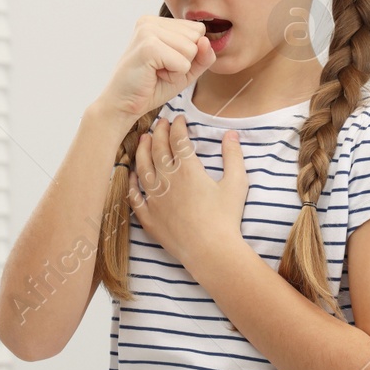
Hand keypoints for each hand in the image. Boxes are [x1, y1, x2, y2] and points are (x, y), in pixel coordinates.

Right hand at [94, 14, 214, 124]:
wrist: (124, 103)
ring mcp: (148, 31)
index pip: (198, 30)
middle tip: (161, 69)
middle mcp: (151, 21)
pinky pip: (183, 63)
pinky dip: (174, 75)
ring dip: (179, 69)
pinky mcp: (148, 47)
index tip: (167, 62)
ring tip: (157, 71)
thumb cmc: (153, 85)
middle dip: (186, 60)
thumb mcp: (186, 69)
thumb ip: (203, 56)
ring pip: (192, 49)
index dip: (190, 53)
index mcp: (158, 22)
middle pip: (197, 37)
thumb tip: (206, 40)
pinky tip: (154, 75)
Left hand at [126, 115, 250, 267]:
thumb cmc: (226, 218)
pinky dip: (132, 184)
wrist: (210, 251)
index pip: (178, 140)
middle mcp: (167, 181)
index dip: (177, 126)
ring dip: (142, 151)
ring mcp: (155, 199)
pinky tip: (132, 176)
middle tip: (160, 123)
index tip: (178, 119)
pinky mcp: (150, 218)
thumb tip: (231, 135)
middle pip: (158, 149)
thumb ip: (234, 157)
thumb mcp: (237, 183)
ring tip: (143, 140)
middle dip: (159, 132)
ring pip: (142, 168)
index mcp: (188, 170)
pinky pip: (135, 197)